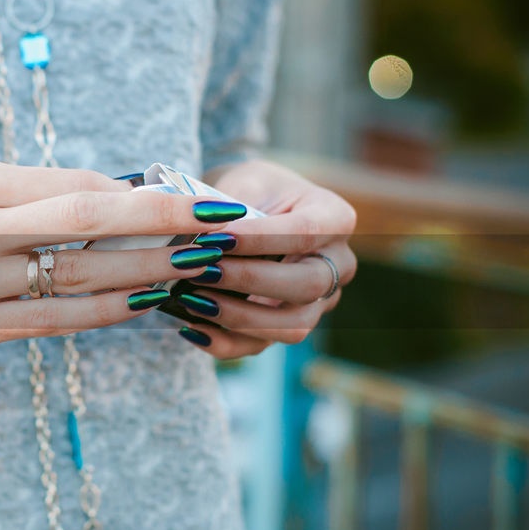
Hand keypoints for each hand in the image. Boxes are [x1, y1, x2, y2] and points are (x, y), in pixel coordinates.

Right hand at [0, 161, 249, 360]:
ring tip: (200, 267)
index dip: (146, 193)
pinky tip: (144, 306)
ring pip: (79, 275)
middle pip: (90, 219)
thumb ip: (30, 195)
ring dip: (148, 271)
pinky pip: (54, 320)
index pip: (77, 184)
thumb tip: (114, 193)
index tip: (198, 196)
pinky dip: (106, 312)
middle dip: (167, 221)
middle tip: (226, 225)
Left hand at [172, 159, 356, 358]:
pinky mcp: (288, 326)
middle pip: (308, 285)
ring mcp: (319, 302)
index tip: (217, 239)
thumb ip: (232, 209)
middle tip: (203, 270)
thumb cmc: (250, 190)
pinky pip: (262, 346)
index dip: (262, 239)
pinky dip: (224, 343)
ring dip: (239, 317)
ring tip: (194, 300)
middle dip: (250, 281)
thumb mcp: (246, 182)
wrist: (246, 210)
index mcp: (335, 219)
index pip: (306, 233)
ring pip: (293, 326)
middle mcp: (337, 265)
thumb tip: (202, 237)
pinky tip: (191, 327)